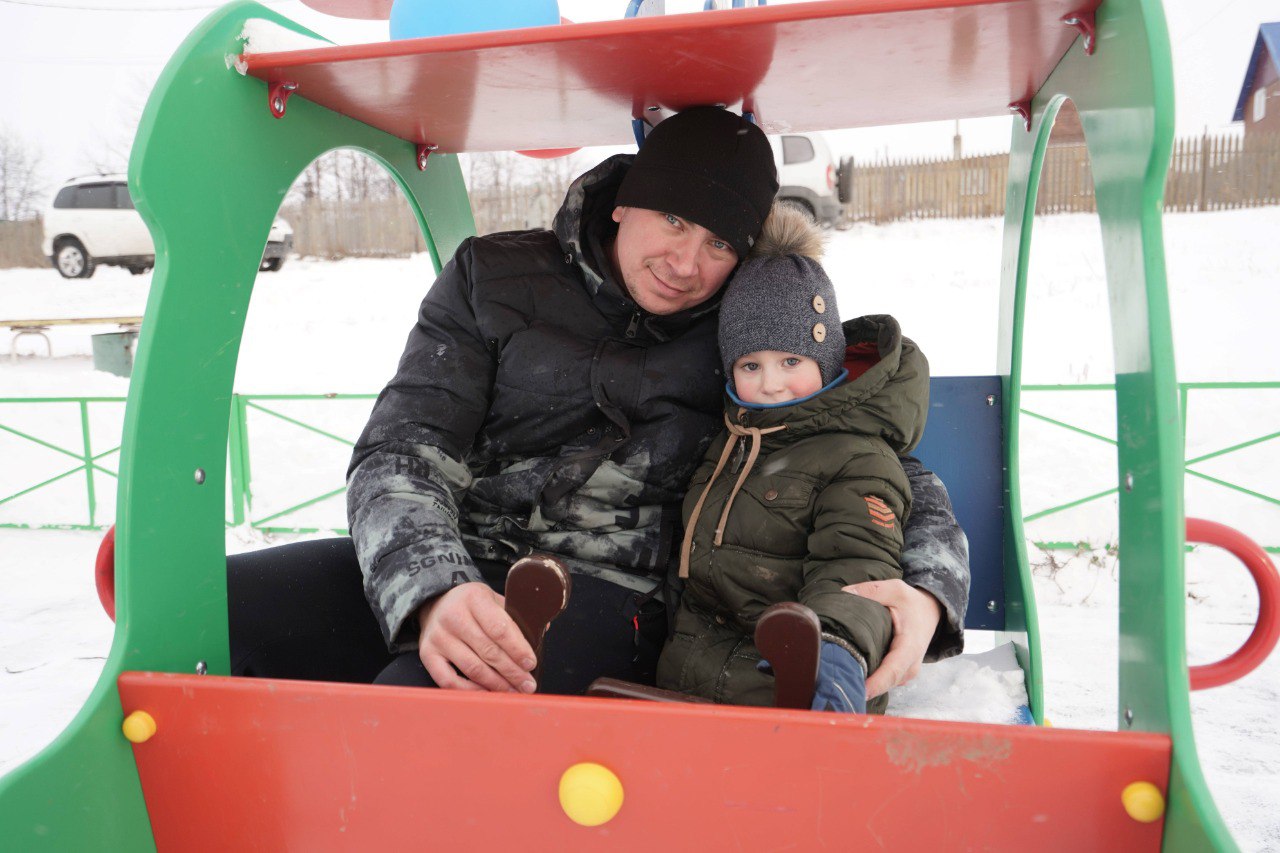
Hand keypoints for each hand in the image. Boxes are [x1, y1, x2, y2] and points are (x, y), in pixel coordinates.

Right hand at [417, 582, 536, 692]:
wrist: (436, 602)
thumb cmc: (472, 605)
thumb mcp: (493, 599)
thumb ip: (515, 615)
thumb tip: (542, 630)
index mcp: (474, 598)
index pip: (500, 629)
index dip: (518, 649)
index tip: (531, 663)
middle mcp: (453, 617)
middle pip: (488, 652)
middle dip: (512, 672)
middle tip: (528, 685)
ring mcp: (438, 637)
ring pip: (472, 668)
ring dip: (497, 684)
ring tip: (513, 692)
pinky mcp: (427, 654)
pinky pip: (449, 680)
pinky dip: (471, 691)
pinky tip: (487, 694)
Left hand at [842, 579, 941, 698]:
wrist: (931, 612)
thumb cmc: (913, 603)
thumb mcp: (896, 590)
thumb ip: (871, 591)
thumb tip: (844, 594)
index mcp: (909, 647)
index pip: (892, 671)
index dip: (875, 684)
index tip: (858, 692)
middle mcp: (910, 666)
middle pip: (885, 684)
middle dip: (862, 688)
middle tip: (835, 690)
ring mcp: (906, 673)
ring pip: (883, 685)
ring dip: (864, 685)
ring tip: (838, 682)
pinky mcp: (899, 674)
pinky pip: (883, 682)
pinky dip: (869, 681)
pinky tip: (850, 675)